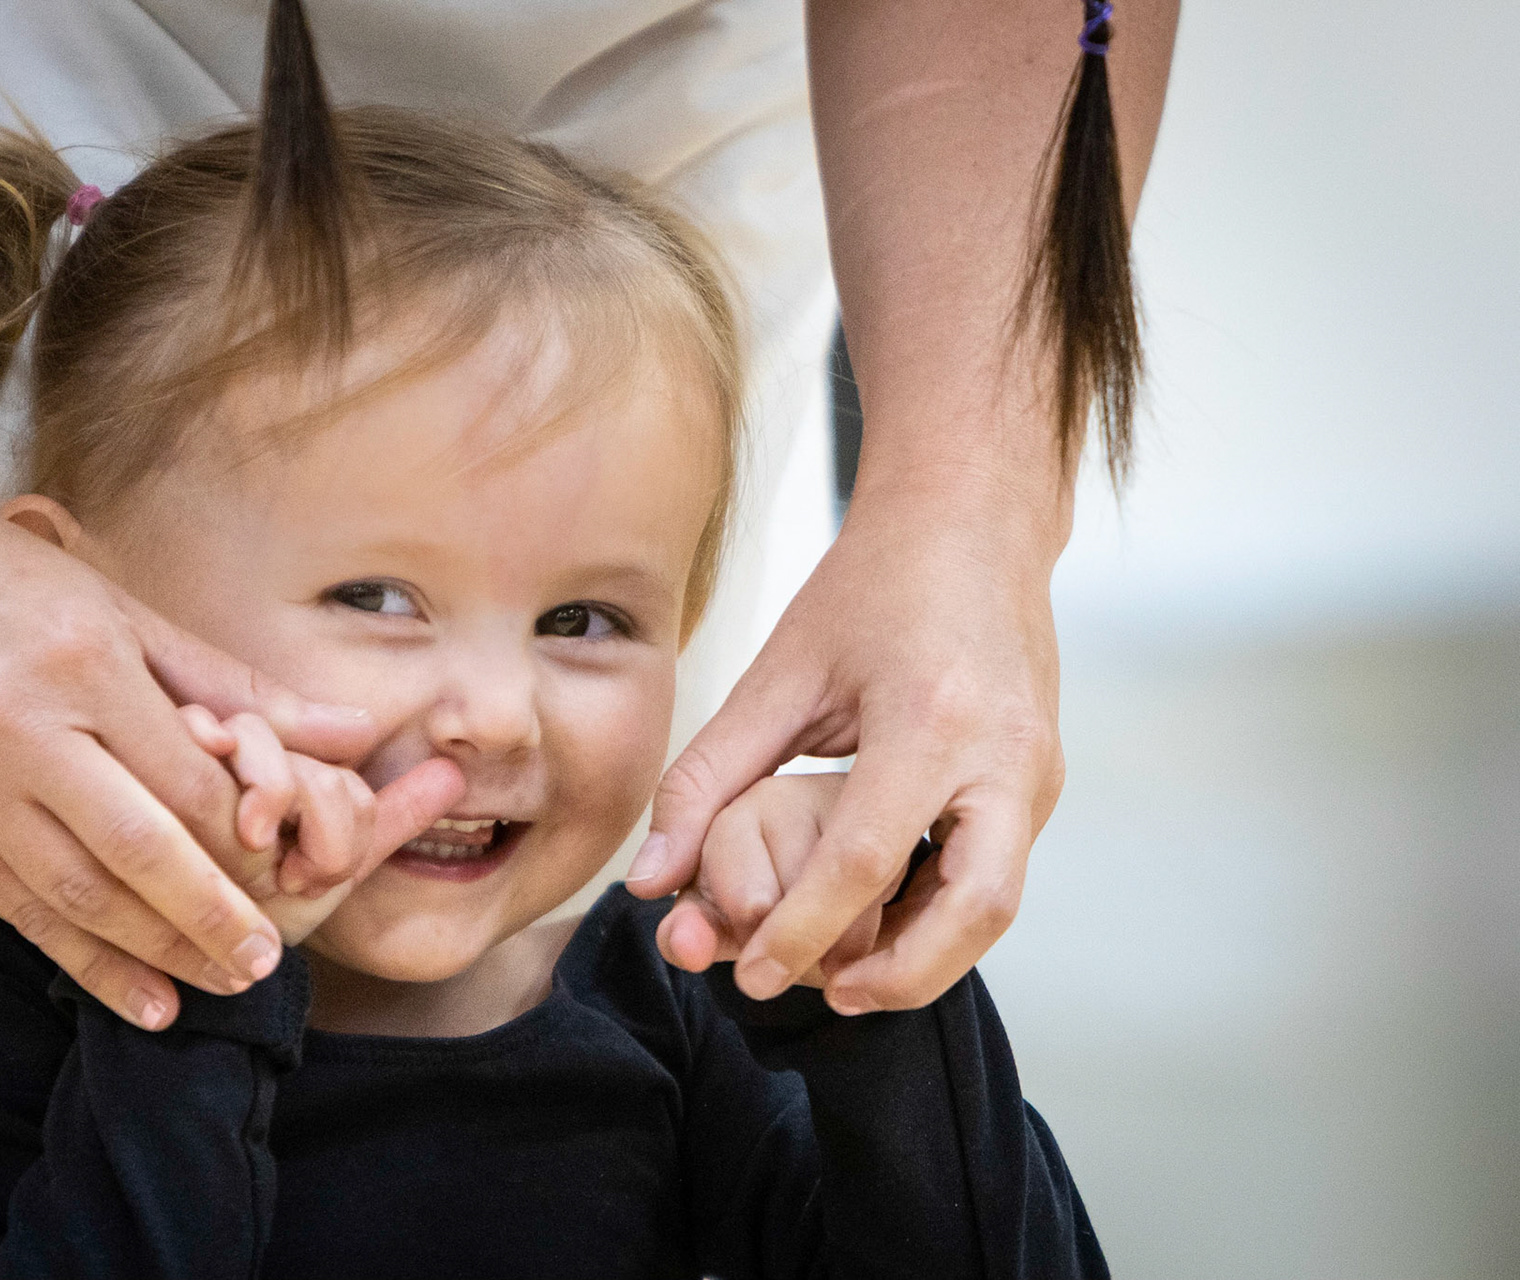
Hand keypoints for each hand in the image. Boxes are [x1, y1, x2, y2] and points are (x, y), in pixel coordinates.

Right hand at [0, 483, 456, 1028]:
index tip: (296, 872)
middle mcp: (23, 736)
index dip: (248, 839)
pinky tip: (144, 998)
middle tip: (267, 962)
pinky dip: (86, 962)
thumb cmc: (2, 580)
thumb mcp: (124, 609)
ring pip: (78, 895)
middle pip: (137, 850)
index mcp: (84, 670)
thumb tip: (351, 732)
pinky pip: (22, 911)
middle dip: (212, 916)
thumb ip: (234, 682)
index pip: (186, 781)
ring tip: (219, 985)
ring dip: (157, 952)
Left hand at [626, 494, 1064, 1013]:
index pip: (863, 860)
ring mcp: (1038, 769)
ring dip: (927, 956)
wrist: (973, 518)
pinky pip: (999, 871)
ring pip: (998, 906)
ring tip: (846, 974)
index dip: (801, 931)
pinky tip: (882, 922)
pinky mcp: (1042, 779)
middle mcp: (1005, 752)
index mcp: (930, 718)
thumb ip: (708, 777)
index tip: (750, 974)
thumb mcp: (778, 672)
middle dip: (900, 977)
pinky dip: (943, 914)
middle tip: (823, 996)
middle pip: (973, 911)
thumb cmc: (870, 584)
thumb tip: (650, 880)